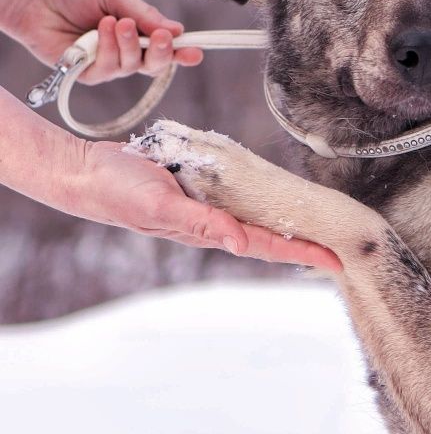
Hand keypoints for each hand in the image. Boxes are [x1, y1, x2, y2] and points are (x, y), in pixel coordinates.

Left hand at [2, 0, 202, 80]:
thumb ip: (144, 14)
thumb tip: (176, 30)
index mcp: (137, 33)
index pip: (165, 48)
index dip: (182, 53)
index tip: (197, 52)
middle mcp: (125, 53)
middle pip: (155, 65)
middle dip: (162, 53)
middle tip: (161, 38)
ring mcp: (108, 65)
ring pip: (132, 66)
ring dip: (127, 45)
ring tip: (114, 22)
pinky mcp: (88, 74)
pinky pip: (108, 69)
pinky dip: (106, 49)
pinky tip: (98, 30)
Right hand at [73, 141, 341, 268]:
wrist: (83, 173)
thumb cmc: (116, 192)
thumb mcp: (159, 206)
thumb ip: (199, 223)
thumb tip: (239, 242)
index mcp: (208, 230)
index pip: (267, 244)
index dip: (303, 252)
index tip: (337, 260)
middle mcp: (211, 221)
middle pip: (268, 234)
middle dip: (304, 242)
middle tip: (344, 245)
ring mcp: (203, 205)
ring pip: (253, 215)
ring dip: (284, 222)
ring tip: (318, 225)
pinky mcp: (194, 186)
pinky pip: (233, 194)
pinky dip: (257, 196)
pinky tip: (271, 196)